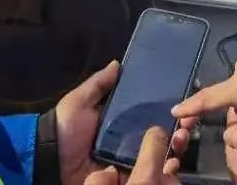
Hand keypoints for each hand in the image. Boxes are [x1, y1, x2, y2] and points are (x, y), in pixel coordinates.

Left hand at [56, 62, 191, 184]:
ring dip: (176, 149)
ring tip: (182, 140)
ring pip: (160, 159)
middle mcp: (128, 145)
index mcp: (120, 126)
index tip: (184, 107)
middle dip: (179, 132)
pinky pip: (148, 178)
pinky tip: (171, 162)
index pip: (152, 119)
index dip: (169, 113)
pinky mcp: (127, 181)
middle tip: (187, 126)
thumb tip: (117, 63)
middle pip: (161, 139)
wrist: (48, 161)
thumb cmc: (65, 129)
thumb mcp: (79, 102)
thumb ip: (98, 84)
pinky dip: (163, 172)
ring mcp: (129, 166)